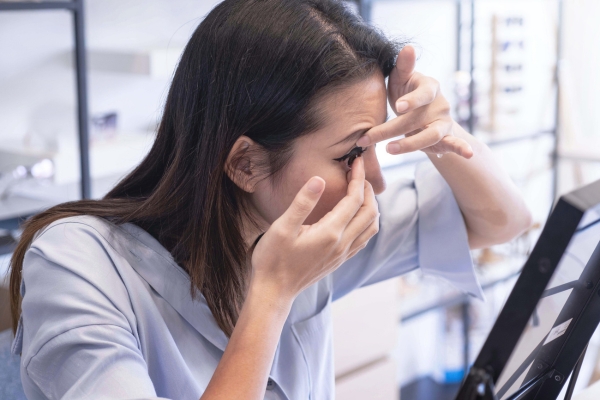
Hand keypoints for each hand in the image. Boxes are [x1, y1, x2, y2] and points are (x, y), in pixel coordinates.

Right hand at [250, 157, 378, 302]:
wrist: (274, 291)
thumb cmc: (273, 259)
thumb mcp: (282, 227)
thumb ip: (302, 202)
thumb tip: (319, 179)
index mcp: (330, 232)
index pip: (355, 199)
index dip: (358, 177)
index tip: (357, 161)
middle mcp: (342, 244)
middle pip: (370, 212)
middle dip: (368, 189)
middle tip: (358, 173)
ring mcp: (343, 254)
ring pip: (371, 227)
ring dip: (371, 206)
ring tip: (359, 190)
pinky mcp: (339, 260)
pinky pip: (363, 239)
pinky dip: (366, 222)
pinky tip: (354, 215)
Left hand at [356, 45, 472, 158]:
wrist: (421, 112)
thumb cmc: (407, 92)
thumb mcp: (402, 79)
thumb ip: (404, 66)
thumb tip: (407, 47)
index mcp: (429, 87)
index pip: (423, 94)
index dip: (412, 100)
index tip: (399, 106)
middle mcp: (440, 104)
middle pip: (416, 119)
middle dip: (390, 129)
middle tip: (368, 138)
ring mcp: (444, 121)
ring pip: (431, 135)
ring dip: (410, 144)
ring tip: (390, 149)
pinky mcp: (446, 137)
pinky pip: (455, 143)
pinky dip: (462, 148)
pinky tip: (468, 155)